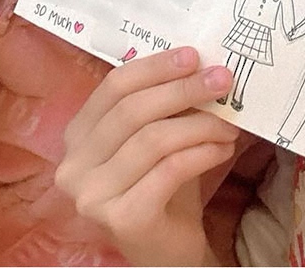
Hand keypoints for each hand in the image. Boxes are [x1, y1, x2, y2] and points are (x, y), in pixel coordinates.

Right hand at [54, 46, 236, 265]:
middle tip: (222, 81)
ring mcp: (92, 195)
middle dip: (183, 89)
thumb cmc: (161, 185)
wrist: (167, 250)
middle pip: (132, 110)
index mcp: (79, 134)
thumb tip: (201, 65)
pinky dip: (202, 153)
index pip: (114, 86)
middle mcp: (74, 164)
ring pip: (153, 139)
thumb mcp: (158, 135)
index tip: (194, 55)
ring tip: (229, 123)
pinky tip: (223, 148)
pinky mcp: (121, 219)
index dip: (156, 67)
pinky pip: (169, 170)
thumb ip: (166, 104)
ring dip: (200, 124)